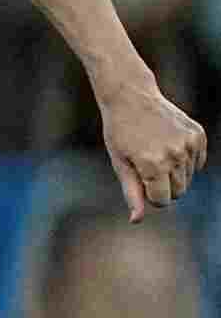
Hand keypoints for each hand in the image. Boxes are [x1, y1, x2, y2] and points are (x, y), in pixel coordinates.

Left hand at [102, 80, 208, 221]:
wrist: (131, 96)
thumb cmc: (120, 132)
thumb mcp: (120, 163)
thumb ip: (131, 193)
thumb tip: (136, 220)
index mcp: (153, 164)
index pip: (162, 201)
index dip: (150, 195)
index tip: (139, 179)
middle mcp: (175, 155)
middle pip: (178, 192)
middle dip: (162, 186)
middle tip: (145, 164)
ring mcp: (189, 144)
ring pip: (188, 179)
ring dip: (174, 172)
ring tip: (155, 150)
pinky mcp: (198, 135)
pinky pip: (198, 163)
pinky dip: (186, 160)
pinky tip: (169, 143)